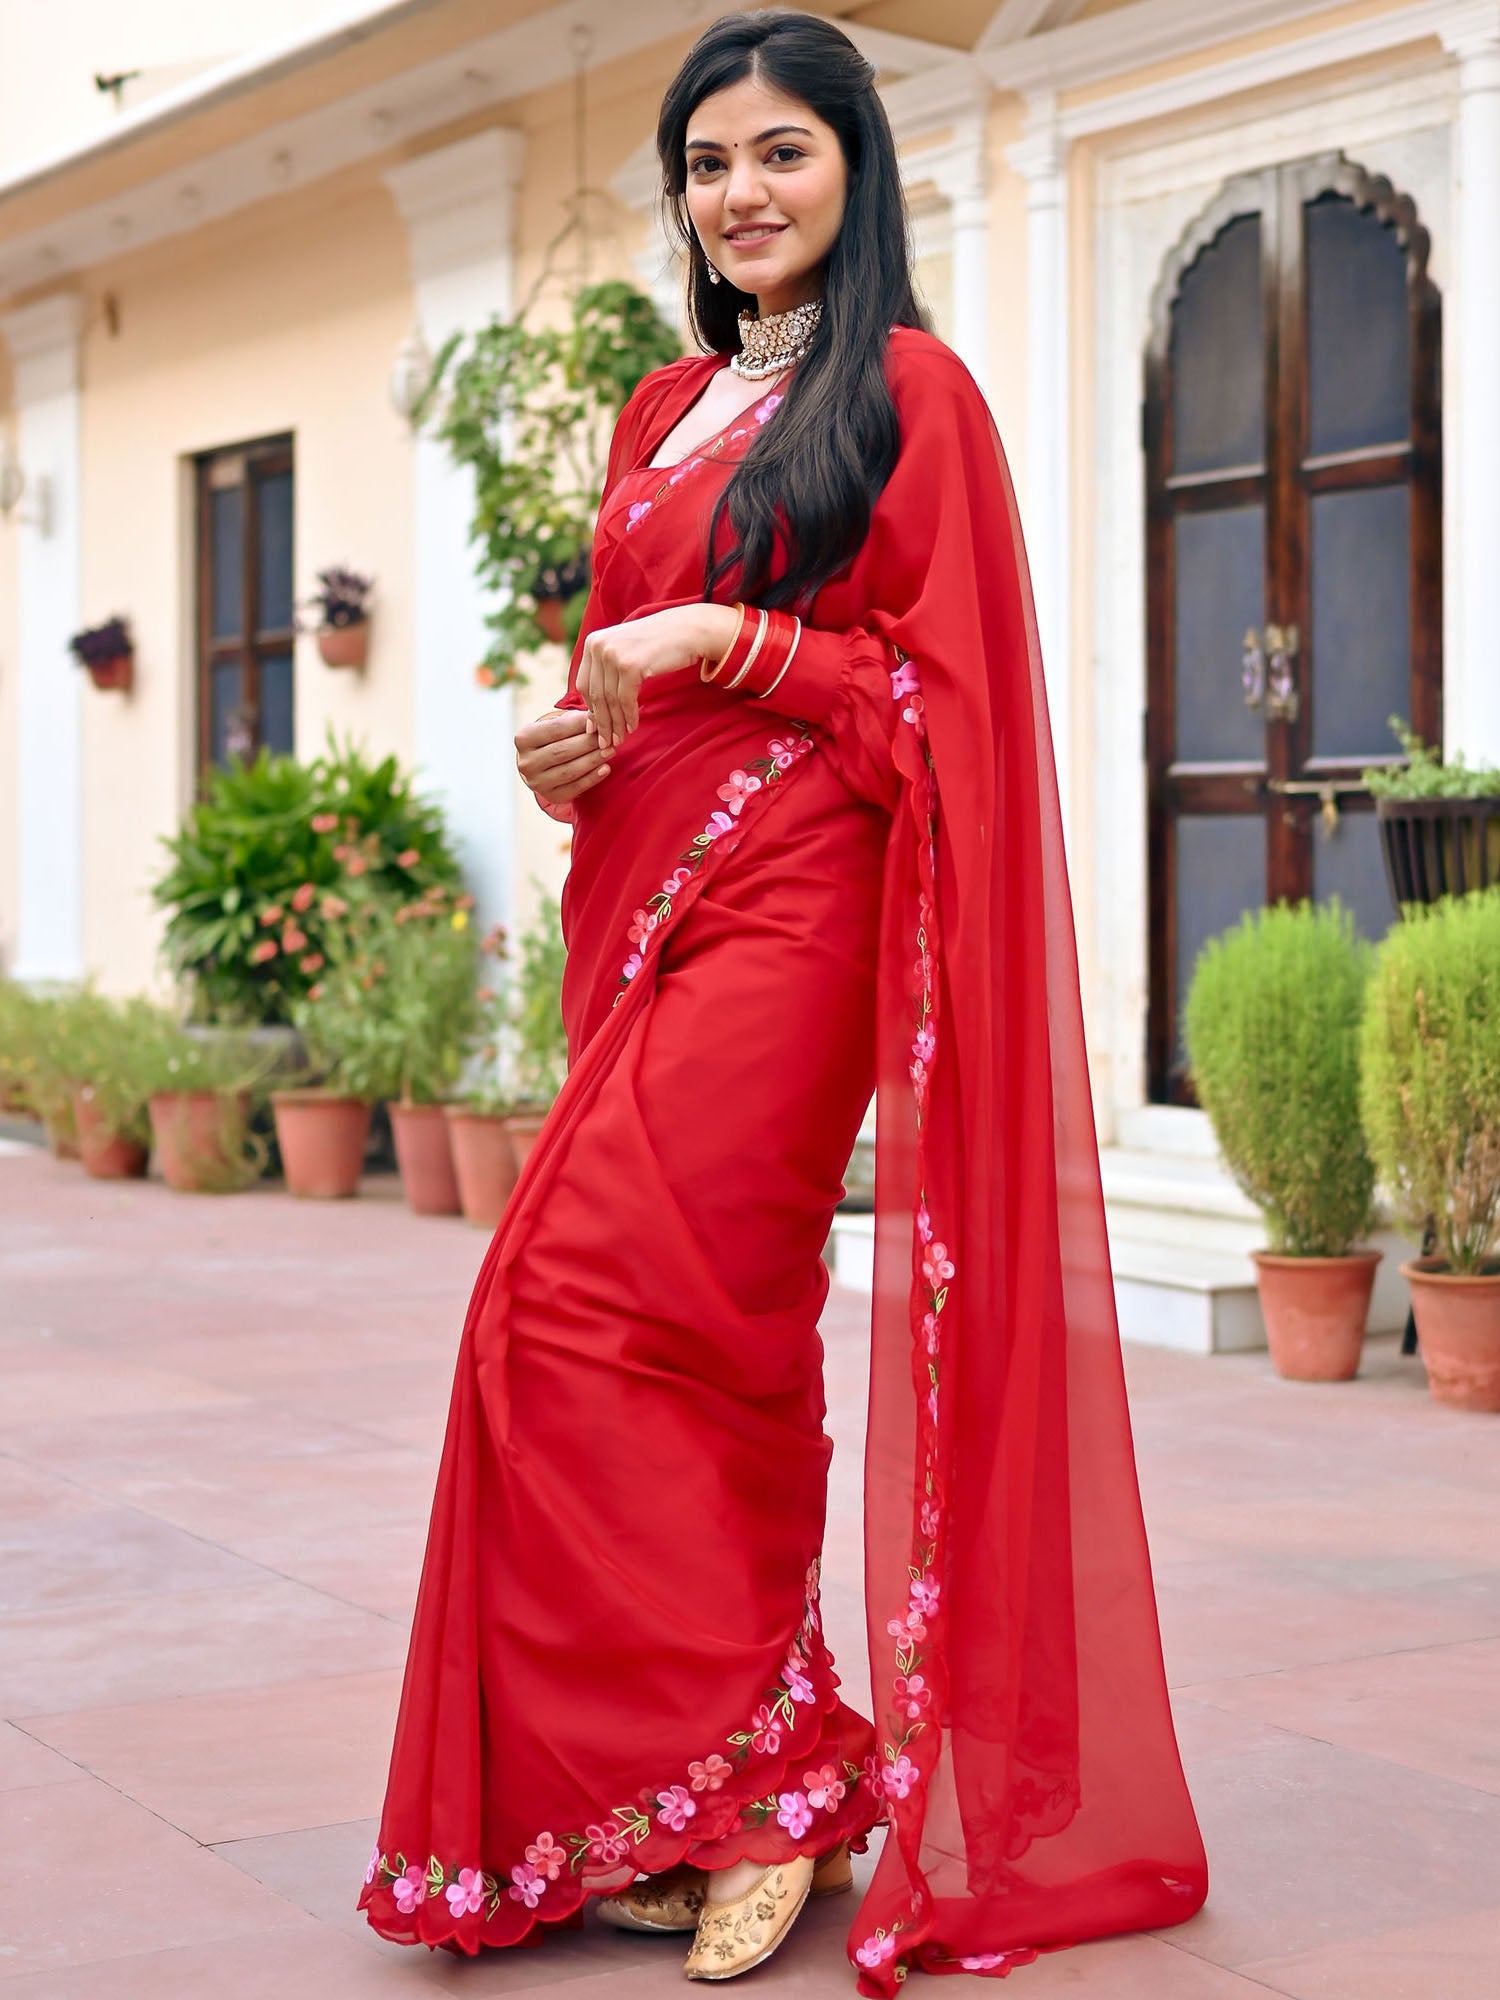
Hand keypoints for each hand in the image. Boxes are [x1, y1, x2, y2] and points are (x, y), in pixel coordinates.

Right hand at [515, 709, 610, 805]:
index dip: (579, 724)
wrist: (546, 764)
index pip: (555, 729)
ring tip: (610, 751)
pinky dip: (592, 778)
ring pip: (569, 771)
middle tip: (608, 738)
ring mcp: (537, 782)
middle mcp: (526, 763)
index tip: (599, 720)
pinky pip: (575, 788)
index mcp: (523, 739)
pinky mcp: (551, 796)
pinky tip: (605, 769)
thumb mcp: (559, 725)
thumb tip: (597, 719)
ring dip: (593, 760)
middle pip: (562, 751)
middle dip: (588, 744)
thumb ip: (574, 721)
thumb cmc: (555, 738)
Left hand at [575, 604, 737, 750]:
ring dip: (616, 724)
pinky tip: (633, 727)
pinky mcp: (630, 665)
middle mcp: (598, 646)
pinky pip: (625, 700)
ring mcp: (613, 654)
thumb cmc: (657, 644)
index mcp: (592, 642)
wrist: (687, 630)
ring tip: (620, 739)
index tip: (596, 729)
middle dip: (602, 722)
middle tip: (606, 742)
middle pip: (595, 694)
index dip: (590, 710)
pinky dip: (629, 716)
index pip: (584, 684)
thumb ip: (606, 671)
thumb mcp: (624, 651)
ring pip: (609, 700)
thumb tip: (590, 709)